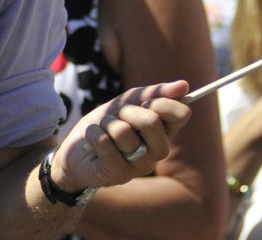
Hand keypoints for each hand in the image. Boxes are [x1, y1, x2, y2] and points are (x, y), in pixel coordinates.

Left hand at [50, 80, 190, 193]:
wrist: (77, 149)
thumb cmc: (107, 124)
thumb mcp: (127, 101)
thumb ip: (153, 93)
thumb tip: (184, 85)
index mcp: (164, 132)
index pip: (181, 113)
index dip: (160, 101)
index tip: (144, 102)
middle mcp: (158, 152)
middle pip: (151, 121)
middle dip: (126, 111)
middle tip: (117, 117)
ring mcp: (140, 166)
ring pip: (122, 131)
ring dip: (105, 123)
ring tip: (103, 130)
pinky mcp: (119, 174)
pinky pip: (103, 141)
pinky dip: (93, 133)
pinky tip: (92, 142)